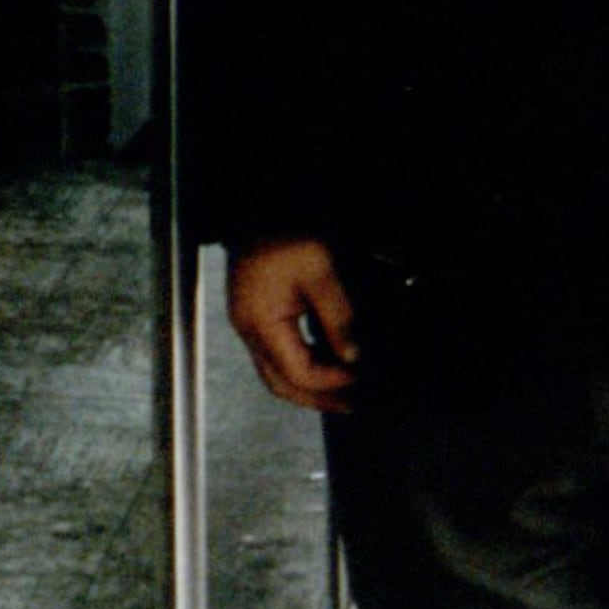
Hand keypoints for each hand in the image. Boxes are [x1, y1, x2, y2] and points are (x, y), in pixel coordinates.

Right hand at [227, 236, 360, 409]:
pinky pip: (277, 352)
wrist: (259, 205)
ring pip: (276, 372)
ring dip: (309, 383)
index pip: (297, 372)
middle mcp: (249, 330)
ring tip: (344, 387)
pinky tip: (326, 358)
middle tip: (352, 403)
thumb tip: (353, 355)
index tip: (359, 377)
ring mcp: (249, 323)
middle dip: (316, 397)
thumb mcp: (321, 269)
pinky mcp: (255, 313)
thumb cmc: (286, 231)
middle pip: (280, 383)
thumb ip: (338, 316)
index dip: (330, 380)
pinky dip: (302, 362)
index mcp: (261, 323)